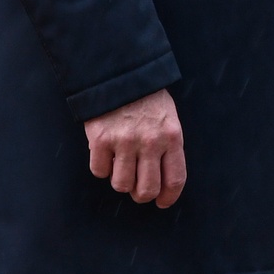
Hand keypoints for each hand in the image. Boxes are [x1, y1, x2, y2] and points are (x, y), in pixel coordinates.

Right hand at [84, 87, 185, 208]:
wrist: (119, 71)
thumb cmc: (146, 96)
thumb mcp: (167, 116)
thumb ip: (167, 144)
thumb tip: (162, 179)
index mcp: (171, 135)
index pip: (175, 179)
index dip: (168, 197)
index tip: (161, 202)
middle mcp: (150, 141)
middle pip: (146, 190)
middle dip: (140, 194)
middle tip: (136, 185)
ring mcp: (125, 141)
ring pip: (121, 184)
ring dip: (119, 179)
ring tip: (120, 162)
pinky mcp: (101, 139)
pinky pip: (99, 171)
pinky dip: (101, 166)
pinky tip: (105, 151)